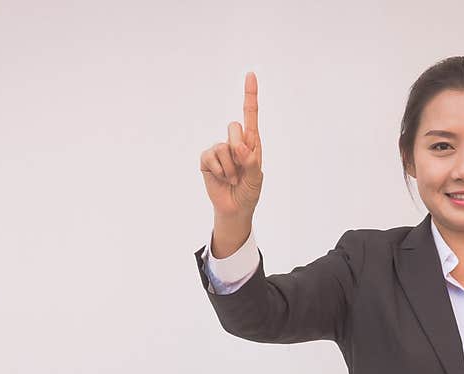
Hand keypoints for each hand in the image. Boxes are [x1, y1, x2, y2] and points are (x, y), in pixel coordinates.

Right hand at [199, 71, 263, 222]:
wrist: (234, 209)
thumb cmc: (249, 192)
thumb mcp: (256, 179)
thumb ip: (251, 162)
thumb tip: (240, 147)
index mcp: (252, 143)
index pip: (250, 115)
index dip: (250, 95)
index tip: (250, 75)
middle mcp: (235, 142)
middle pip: (234, 127)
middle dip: (238, 149)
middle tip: (240, 168)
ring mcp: (220, 150)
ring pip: (222, 146)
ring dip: (229, 168)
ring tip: (232, 178)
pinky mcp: (207, 160)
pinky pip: (210, 157)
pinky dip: (217, 170)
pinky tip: (221, 178)